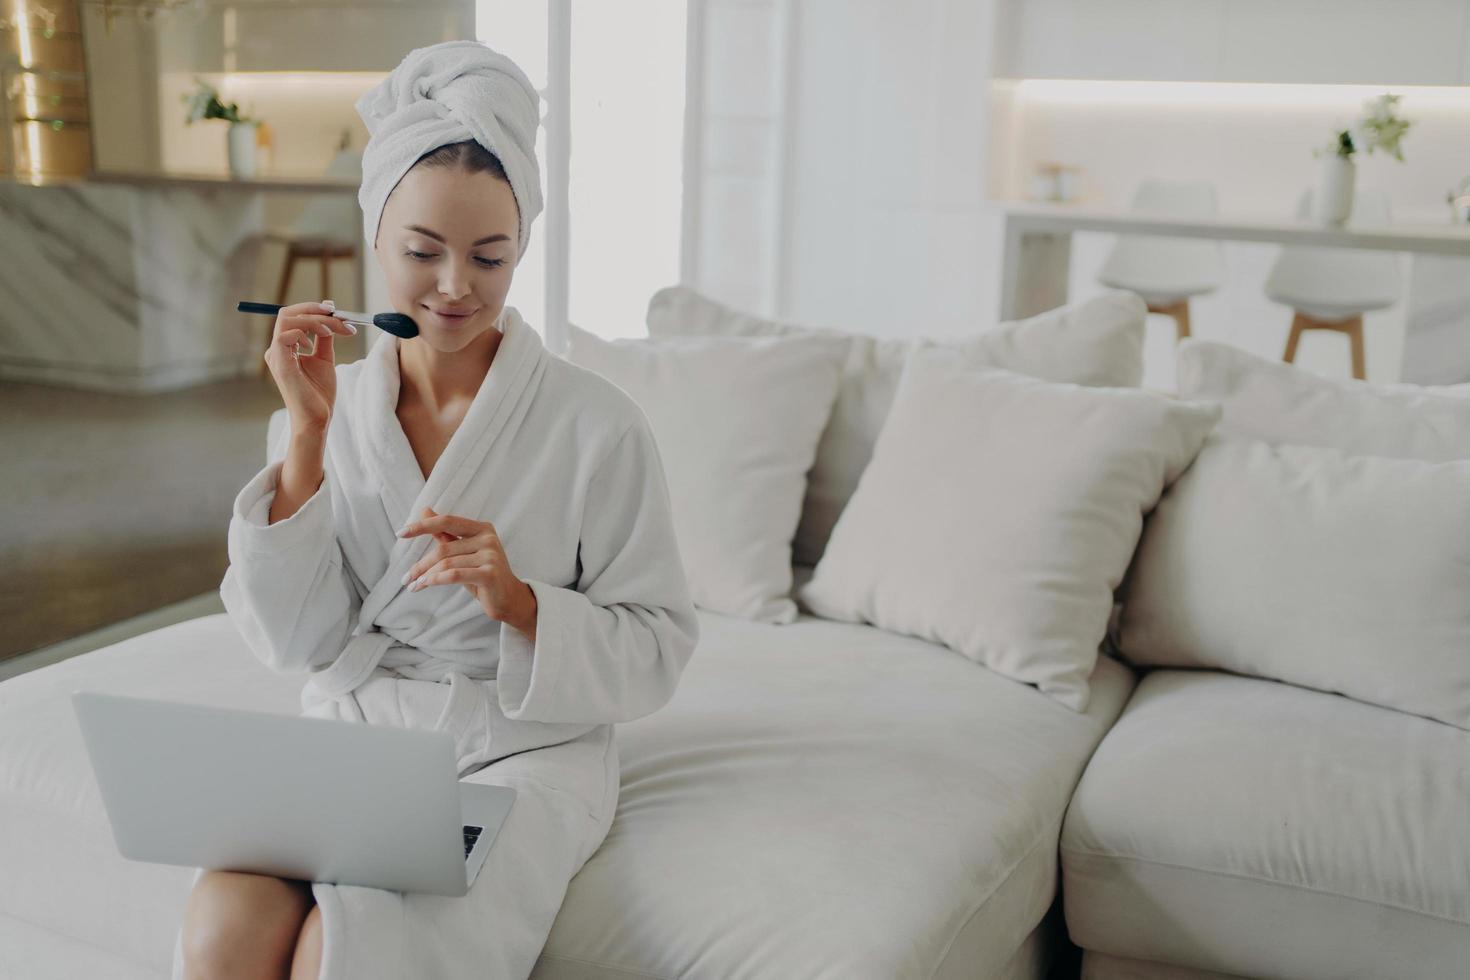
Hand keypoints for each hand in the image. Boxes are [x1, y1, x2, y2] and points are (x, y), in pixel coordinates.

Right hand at [264, 300, 356, 431]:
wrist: (318, 418)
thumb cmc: (319, 392)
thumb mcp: (324, 358)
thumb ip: (324, 338)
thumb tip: (331, 317)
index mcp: (286, 347)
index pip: (293, 316)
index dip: (313, 308)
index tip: (335, 310)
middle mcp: (277, 349)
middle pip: (289, 313)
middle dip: (315, 310)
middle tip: (338, 316)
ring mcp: (277, 356)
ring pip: (288, 320)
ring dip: (315, 320)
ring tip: (333, 330)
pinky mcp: (280, 364)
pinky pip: (284, 336)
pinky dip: (304, 332)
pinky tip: (318, 340)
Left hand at [398, 506, 537, 638]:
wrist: (509, 599)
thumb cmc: (483, 575)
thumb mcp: (463, 553)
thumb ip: (445, 533)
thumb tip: (424, 510)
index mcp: (482, 528)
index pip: (447, 521)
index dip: (423, 525)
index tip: (401, 533)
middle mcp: (488, 538)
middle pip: (444, 548)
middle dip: (421, 564)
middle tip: (405, 578)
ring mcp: (491, 556)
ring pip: (447, 564)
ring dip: (425, 576)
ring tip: (413, 586)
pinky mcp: (490, 574)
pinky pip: (454, 575)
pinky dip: (435, 580)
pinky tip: (424, 585)